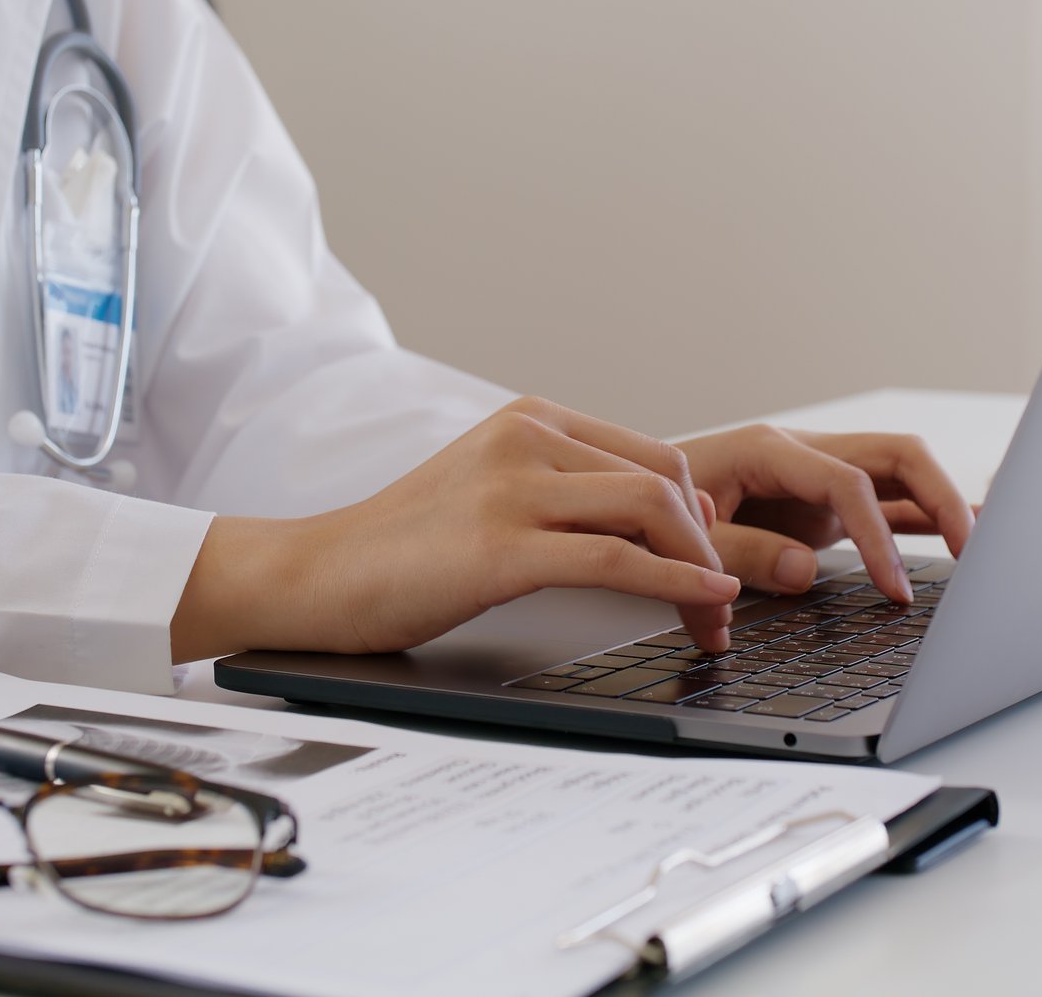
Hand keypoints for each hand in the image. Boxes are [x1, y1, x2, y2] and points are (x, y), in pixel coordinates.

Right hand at [173, 396, 742, 659]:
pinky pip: (612, 557)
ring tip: (715, 620)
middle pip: (665, 479)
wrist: (314, 575)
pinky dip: (672, 580)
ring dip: (701, 569)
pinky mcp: (499, 544)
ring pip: (649, 509)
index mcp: (531, 420)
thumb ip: (564, 497)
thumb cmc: (401, 551)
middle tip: (726, 608)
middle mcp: (526, 437)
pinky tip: (700, 601)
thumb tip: (664, 523)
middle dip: (713, 546)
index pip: (653, 457)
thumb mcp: (491, 497)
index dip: (701, 516)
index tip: (715, 571)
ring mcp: (511, 486)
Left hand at [676, 425, 972, 604]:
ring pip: (904, 475)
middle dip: (943, 498)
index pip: (850, 484)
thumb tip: (806, 569)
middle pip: (898, 456)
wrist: (634, 496)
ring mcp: (821, 479)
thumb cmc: (653, 509)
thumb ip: (739, 549)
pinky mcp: (825, 507)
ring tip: (986, 548)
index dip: (877, 537)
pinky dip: (927, 519)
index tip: (892, 590)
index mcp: (771, 450)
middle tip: (975, 554)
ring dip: (946, 505)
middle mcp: (806, 455)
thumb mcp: (684, 532)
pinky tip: (966, 537)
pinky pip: (890, 504)